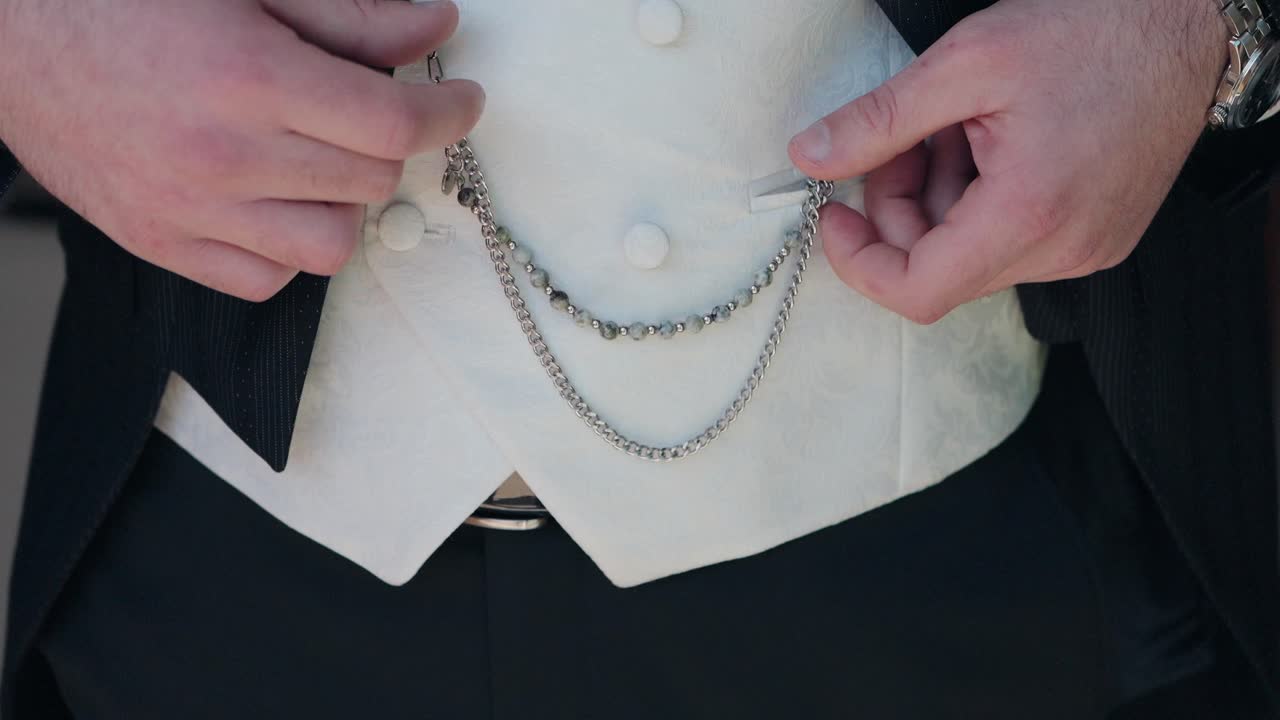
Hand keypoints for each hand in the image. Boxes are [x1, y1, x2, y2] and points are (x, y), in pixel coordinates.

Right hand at [0, 0, 482, 300]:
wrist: (5, 29)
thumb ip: (348, 14)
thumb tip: (434, 31)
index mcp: (248, 77)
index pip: (393, 127)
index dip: (448, 114)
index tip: (462, 102)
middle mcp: (221, 155)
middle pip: (370, 182)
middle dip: (389, 144)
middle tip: (368, 110)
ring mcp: (188, 210)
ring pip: (330, 245)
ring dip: (344, 201)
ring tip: (318, 157)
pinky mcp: (158, 242)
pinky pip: (265, 280)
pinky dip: (287, 248)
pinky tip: (272, 199)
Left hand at [788, 0, 1225, 323]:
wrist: (1188, 22)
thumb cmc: (1091, 30)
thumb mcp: (965, 63)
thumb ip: (878, 120)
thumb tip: (810, 155)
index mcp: (1027, 214)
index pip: (916, 291)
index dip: (859, 262)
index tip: (834, 214)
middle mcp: (1063, 250)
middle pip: (939, 270)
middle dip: (900, 209)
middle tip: (900, 142)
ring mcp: (1086, 249)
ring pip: (972, 254)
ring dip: (941, 198)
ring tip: (955, 127)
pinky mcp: (1098, 237)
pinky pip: (1012, 240)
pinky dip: (981, 200)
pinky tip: (991, 142)